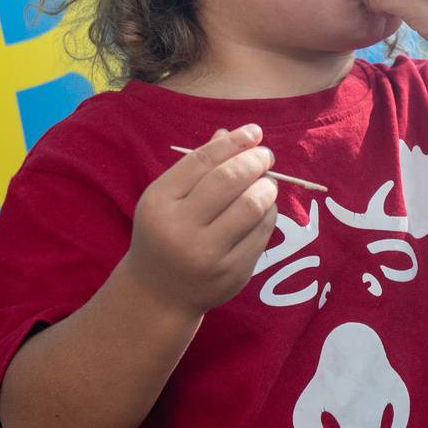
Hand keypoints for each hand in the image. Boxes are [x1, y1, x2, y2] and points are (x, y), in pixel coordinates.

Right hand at [124, 125, 278, 315]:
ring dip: (267, 186)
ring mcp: (207, 254)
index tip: (254, 132)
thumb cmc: (164, 234)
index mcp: (159, 202)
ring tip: (268, 182)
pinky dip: (269, 212)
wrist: (158, 294)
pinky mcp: (232, 272)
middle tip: (266, 156)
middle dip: (255, 161)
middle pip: (229, 180)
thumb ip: (197, 166)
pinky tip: (264, 207)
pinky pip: (262, 232)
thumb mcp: (167, 198)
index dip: (233, 142)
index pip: (202, 160)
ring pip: (251, 206)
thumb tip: (231, 133)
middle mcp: (180, 228)